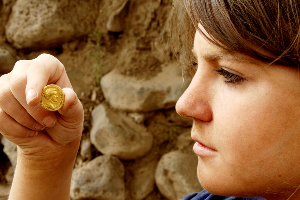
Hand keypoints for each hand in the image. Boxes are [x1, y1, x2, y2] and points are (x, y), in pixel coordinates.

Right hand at [0, 54, 83, 199]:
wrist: (51, 140)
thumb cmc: (66, 124)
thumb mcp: (75, 117)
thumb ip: (71, 106)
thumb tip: (65, 97)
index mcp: (51, 69)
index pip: (42, 65)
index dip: (38, 81)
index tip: (39, 101)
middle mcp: (29, 71)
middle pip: (18, 81)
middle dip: (34, 109)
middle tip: (47, 122)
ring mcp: (10, 84)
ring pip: (4, 98)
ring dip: (25, 120)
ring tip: (39, 125)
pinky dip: (14, 127)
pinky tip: (26, 128)